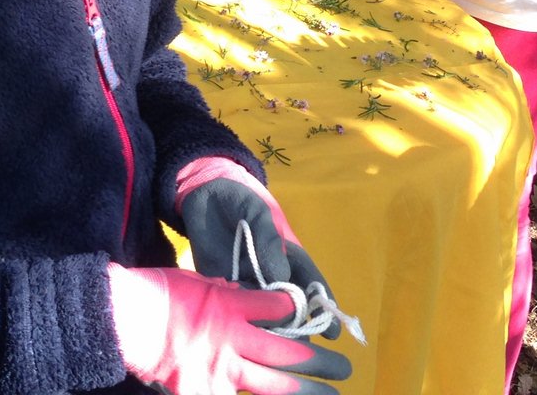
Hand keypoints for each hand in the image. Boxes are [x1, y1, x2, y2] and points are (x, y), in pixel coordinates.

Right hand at [108, 264, 350, 394]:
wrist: (124, 319)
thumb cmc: (155, 292)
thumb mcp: (194, 280)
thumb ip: (225, 292)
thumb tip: (247, 296)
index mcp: (232, 307)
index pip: (278, 310)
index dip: (298, 315)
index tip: (311, 319)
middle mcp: (235, 341)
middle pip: (288, 354)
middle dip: (320, 363)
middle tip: (344, 369)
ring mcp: (222, 373)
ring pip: (274, 388)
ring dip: (305, 393)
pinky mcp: (205, 393)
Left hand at [178, 162, 340, 339]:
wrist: (204, 190)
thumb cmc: (241, 199)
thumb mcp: (259, 213)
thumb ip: (269, 242)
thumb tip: (280, 278)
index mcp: (289, 258)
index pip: (312, 286)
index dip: (324, 308)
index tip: (331, 331)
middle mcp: (271, 275)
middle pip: (289, 307)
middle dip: (296, 326)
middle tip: (299, 347)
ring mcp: (246, 281)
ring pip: (262, 312)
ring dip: (267, 327)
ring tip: (270, 344)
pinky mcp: (220, 283)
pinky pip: (233, 305)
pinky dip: (238, 317)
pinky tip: (240, 329)